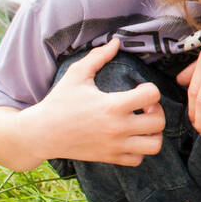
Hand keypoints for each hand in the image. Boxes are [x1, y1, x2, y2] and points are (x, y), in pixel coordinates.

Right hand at [30, 37, 165, 165]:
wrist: (41, 133)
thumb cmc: (59, 102)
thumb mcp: (76, 74)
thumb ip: (98, 56)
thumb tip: (116, 41)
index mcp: (113, 105)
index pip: (152, 95)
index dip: (150, 88)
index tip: (139, 89)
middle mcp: (118, 128)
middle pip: (159, 122)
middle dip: (157, 111)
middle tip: (144, 107)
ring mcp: (115, 146)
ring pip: (154, 145)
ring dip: (153, 133)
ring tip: (142, 124)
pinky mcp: (109, 158)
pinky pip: (138, 160)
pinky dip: (139, 149)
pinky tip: (129, 137)